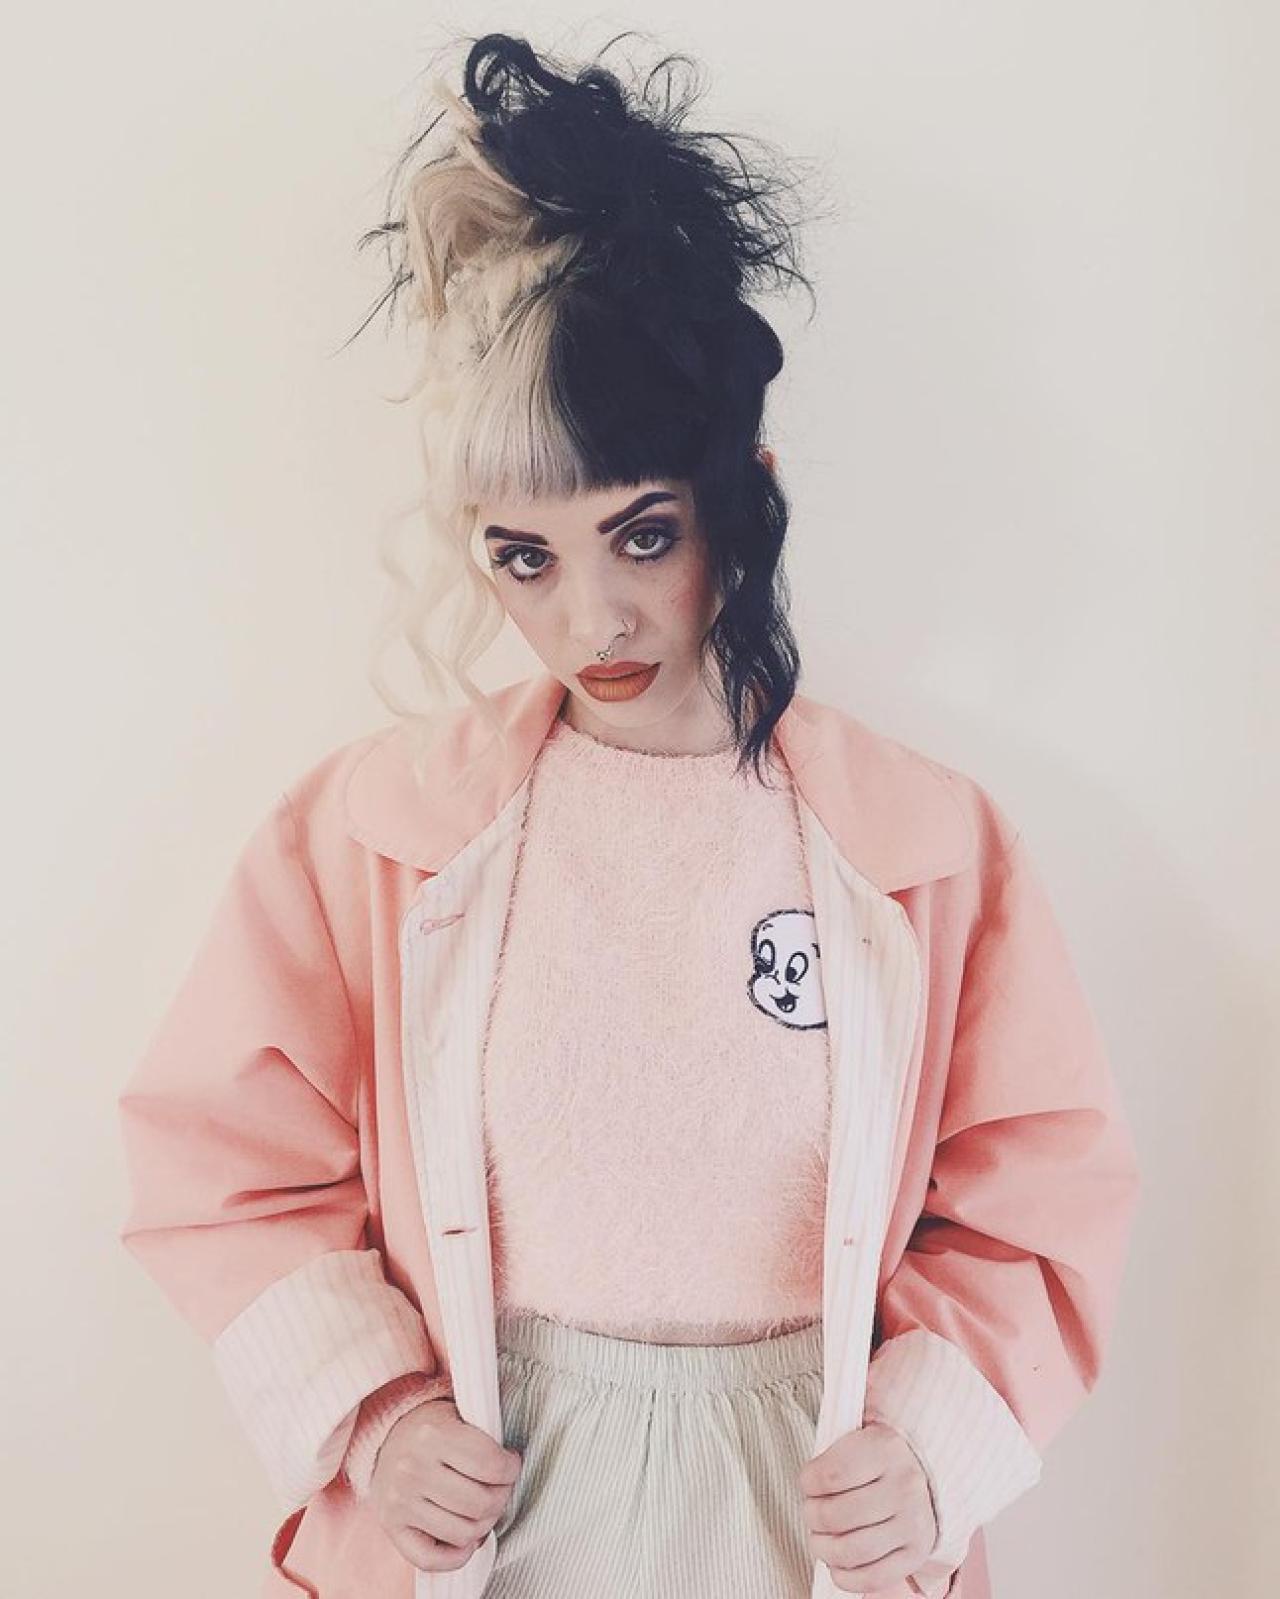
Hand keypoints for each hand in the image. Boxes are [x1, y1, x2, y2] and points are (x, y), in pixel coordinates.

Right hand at [367, 1396, 522, 1572]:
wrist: (388, 1439)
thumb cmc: (434, 1429)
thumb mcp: (458, 1415)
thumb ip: (485, 1436)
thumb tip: (512, 1467)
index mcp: (432, 1435)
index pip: (490, 1464)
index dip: (511, 1469)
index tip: (511, 1465)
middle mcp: (412, 1469)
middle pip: (480, 1503)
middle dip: (501, 1498)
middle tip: (502, 1488)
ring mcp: (400, 1501)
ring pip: (462, 1533)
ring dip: (484, 1526)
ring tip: (484, 1509)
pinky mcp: (391, 1526)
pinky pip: (430, 1560)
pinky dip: (456, 1556)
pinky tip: (466, 1539)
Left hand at [799, 1419, 937, 1594]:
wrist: (931, 1475)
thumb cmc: (879, 1457)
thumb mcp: (861, 1433)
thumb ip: (835, 1443)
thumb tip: (810, 1455)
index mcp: (886, 1448)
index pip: (829, 1474)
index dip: (808, 1482)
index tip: (808, 1481)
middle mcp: (904, 1487)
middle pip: (835, 1516)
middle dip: (811, 1515)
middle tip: (812, 1511)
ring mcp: (913, 1524)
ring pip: (850, 1550)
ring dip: (822, 1548)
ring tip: (819, 1537)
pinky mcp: (915, 1554)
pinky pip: (871, 1578)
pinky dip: (844, 1576)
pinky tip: (837, 1563)